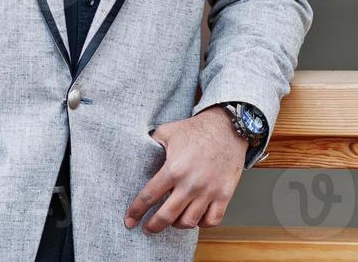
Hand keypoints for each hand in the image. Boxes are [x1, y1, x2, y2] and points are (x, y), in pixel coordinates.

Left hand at [124, 106, 245, 233]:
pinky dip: (202, 224)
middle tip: (147, 229)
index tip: (129, 220)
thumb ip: (151, 144)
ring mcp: (208, 191)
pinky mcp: (224, 194)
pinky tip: (195, 217)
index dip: (136, 211)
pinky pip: (212, 220)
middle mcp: (190, 183)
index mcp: (173, 169)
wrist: (228, 127)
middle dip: (153, 226)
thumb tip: (136, 154)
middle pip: (166, 216)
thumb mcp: (167, 132)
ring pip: (189, 222)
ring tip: (172, 220)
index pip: (148, 196)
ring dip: (177, 224)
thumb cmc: (196, 130)